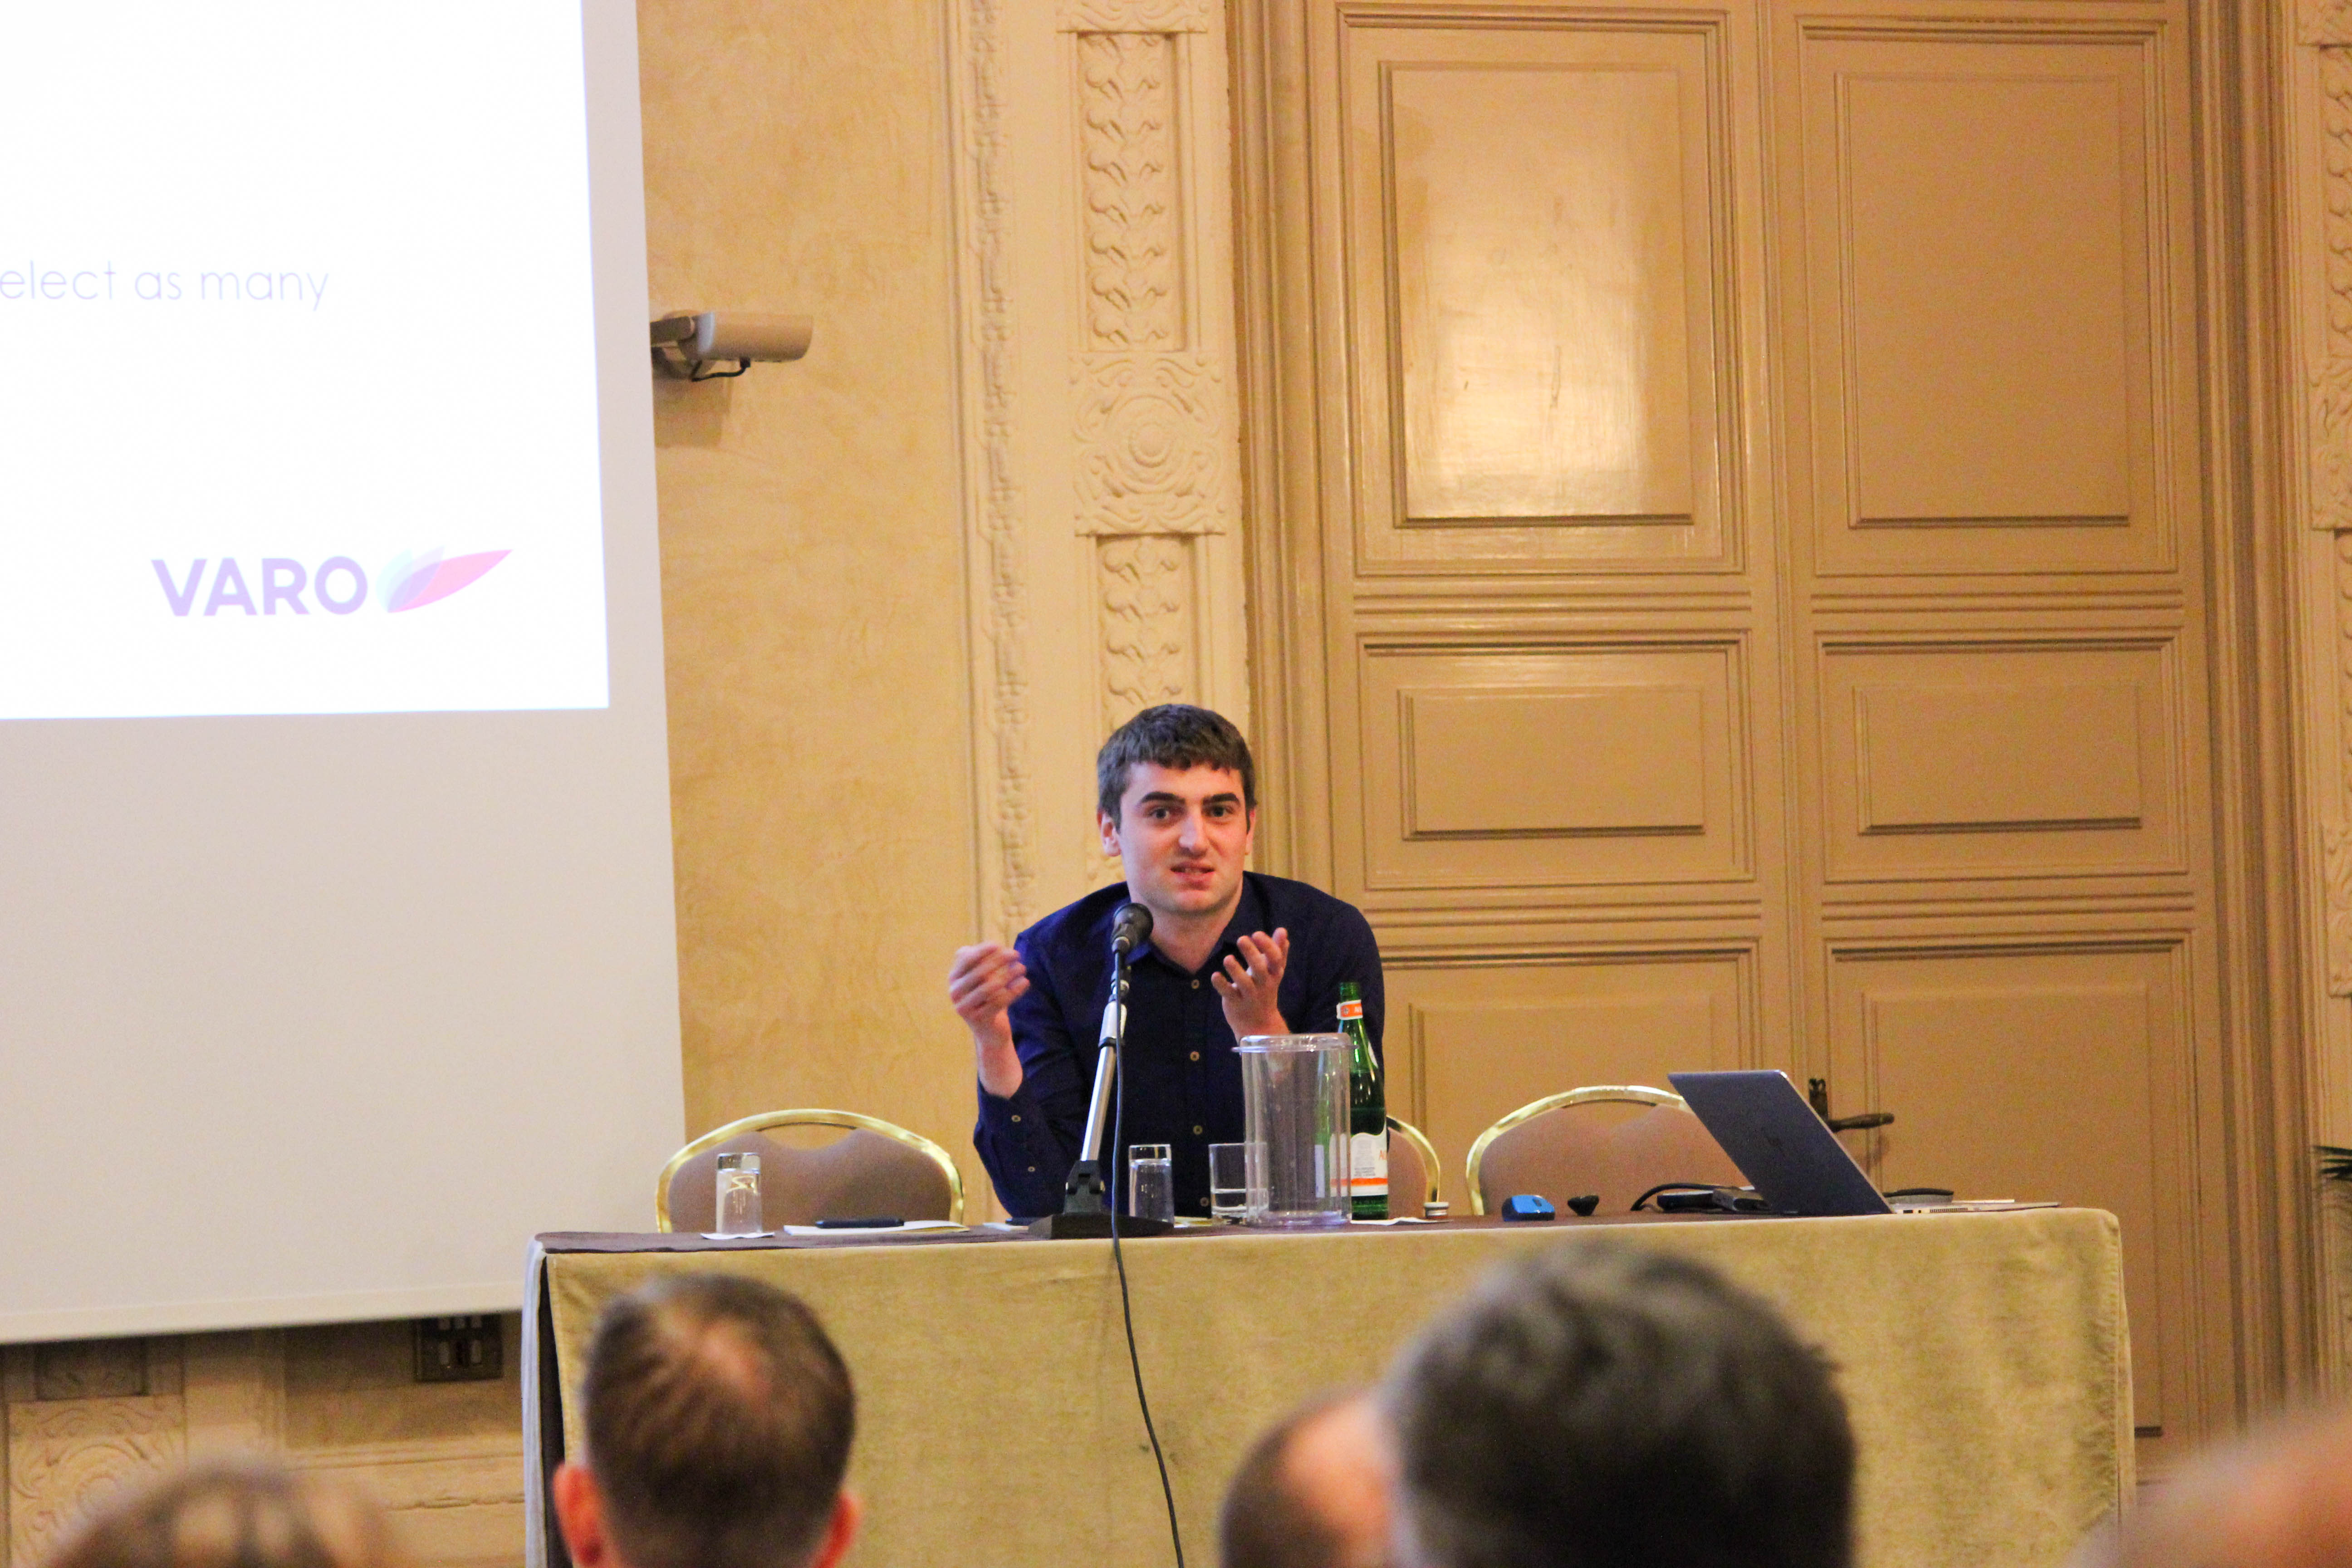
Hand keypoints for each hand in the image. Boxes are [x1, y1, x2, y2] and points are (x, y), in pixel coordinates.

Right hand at [949, 943, 1027, 1096]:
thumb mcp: (982, 978)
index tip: (998, 945)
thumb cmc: (987, 997)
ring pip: (990, 987)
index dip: (982, 951)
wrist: (989, 1030)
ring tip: (1022, 967)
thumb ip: (984, 962)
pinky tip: (1025, 982)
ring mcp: (965, 1008)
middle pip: (979, 972)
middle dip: (999, 960)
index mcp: (954, 979)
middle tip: (1016, 954)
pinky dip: (1014, 990)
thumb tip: (996, 948)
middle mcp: (955, 993)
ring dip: (1009, 974)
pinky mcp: (979, 1020)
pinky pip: (999, 1002)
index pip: (966, 959)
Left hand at [1212, 928, 1289, 1039]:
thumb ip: (1277, 951)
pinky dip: (1221, 985)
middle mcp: (1263, 985)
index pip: (1275, 959)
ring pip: (1244, 983)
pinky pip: (1228, 994)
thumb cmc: (1265, 990)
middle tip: (1241, 939)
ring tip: (1227, 958)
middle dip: (1252, 954)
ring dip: (1235, 970)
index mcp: (1273, 974)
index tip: (1256, 934)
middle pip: (1260, 969)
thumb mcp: (1273, 972)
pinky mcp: (1235, 1003)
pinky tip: (1214, 975)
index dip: (1267, 946)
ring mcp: (1249, 996)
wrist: (1259, 1025)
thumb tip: (1282, 930)